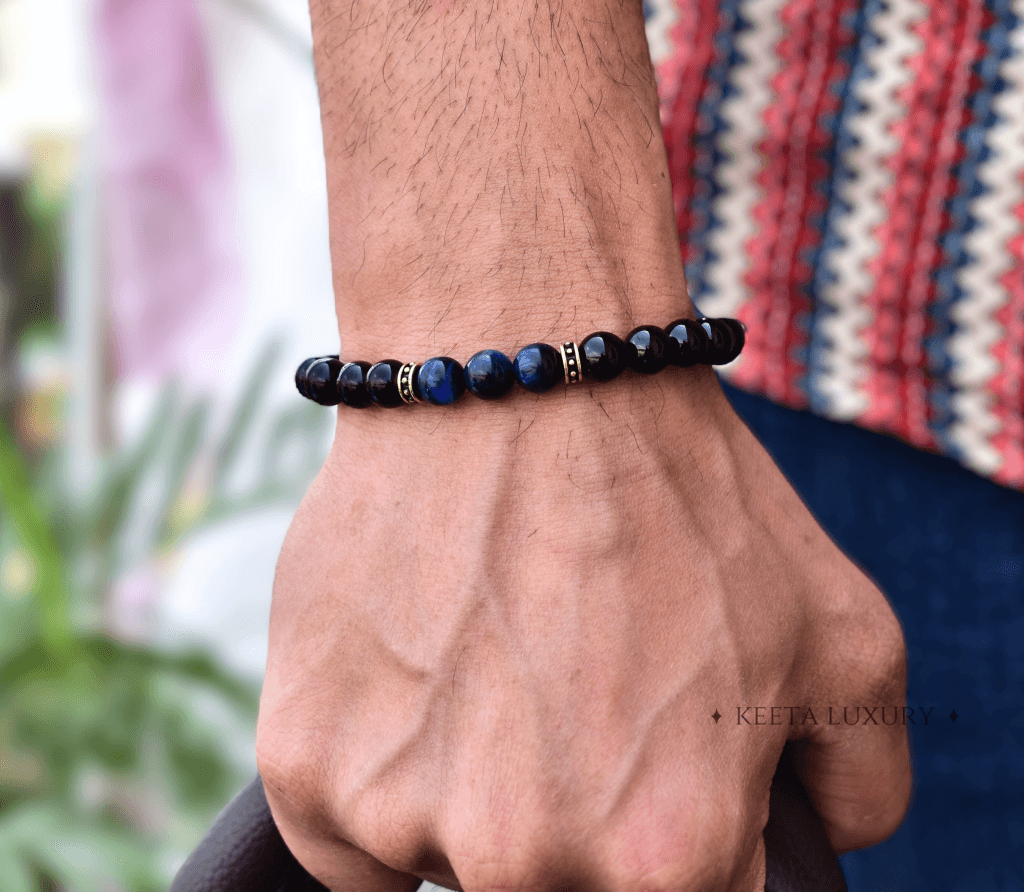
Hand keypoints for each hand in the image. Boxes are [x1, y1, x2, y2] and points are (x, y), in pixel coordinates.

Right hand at [256, 364, 910, 891]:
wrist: (520, 374)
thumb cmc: (680, 492)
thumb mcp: (843, 632)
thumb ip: (861, 782)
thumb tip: (819, 847)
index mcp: (668, 854)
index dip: (675, 829)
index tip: (650, 764)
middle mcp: (528, 860)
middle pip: (558, 891)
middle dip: (579, 811)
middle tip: (571, 690)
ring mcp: (402, 818)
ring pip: (453, 865)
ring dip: (479, 790)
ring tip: (495, 659)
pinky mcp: (303, 768)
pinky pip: (349, 838)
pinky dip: (385, 776)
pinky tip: (422, 676)